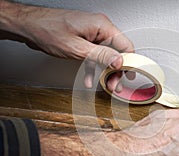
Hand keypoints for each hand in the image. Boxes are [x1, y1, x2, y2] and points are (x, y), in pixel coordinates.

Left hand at [0, 1, 133, 88]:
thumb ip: (101, 55)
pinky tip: (89, 79)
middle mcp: (99, 28)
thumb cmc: (47, 30)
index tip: (128, 76)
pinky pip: (94, 56)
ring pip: (106, 56)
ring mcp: (92, 34)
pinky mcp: (85, 40)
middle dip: (116, 71)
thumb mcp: (77, 48)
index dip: (129, 62)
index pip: (125, 45)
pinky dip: (93, 68)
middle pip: (117, 52)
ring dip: (105, 72)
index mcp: (101, 26)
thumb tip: (119, 61)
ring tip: (106, 85)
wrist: (28, 26)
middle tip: (114, 85)